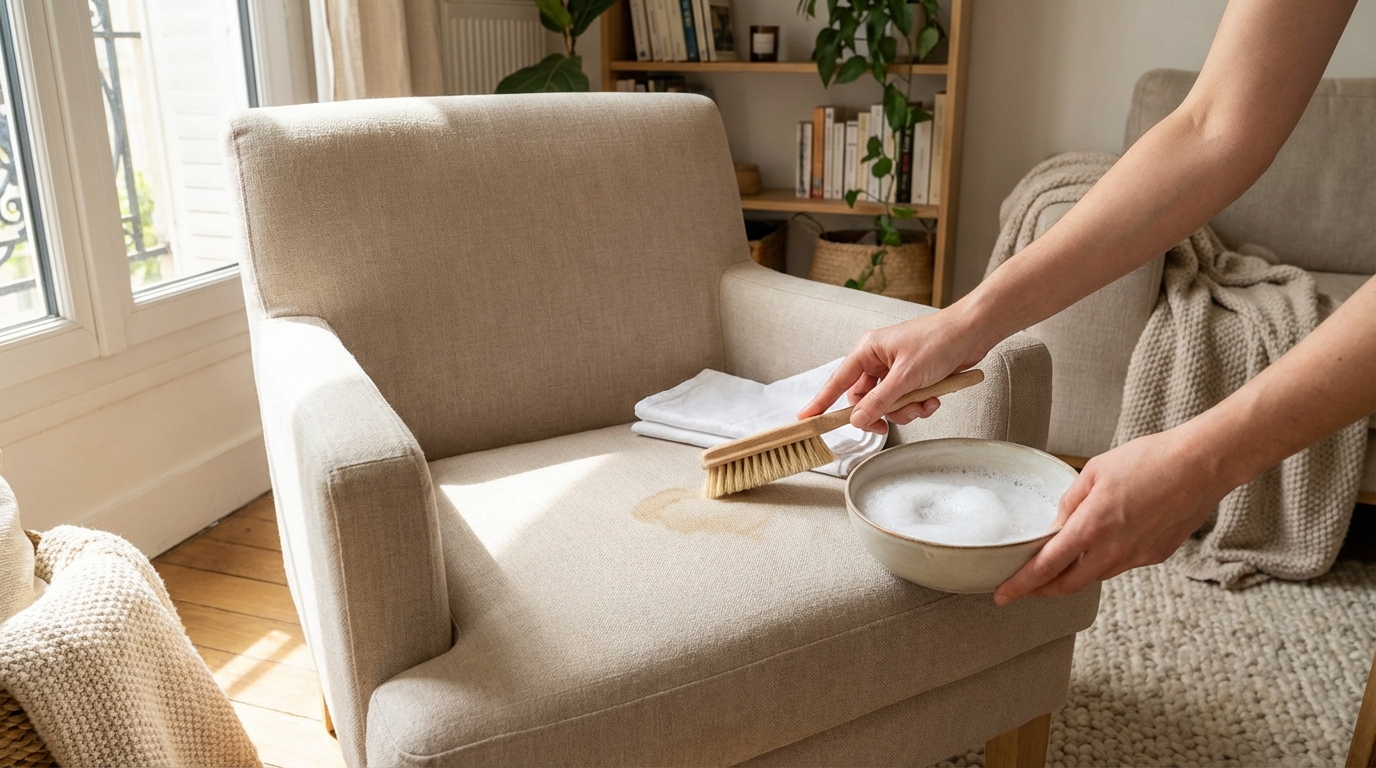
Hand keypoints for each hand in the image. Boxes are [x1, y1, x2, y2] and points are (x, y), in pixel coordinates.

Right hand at [798, 308, 990, 432]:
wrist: (973, 333)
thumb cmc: (939, 340)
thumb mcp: (906, 376)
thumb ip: (880, 401)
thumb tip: (857, 419)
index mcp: (868, 351)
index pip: (837, 381)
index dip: (821, 401)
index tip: (807, 418)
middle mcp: (879, 360)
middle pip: (864, 400)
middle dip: (880, 413)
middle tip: (887, 425)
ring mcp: (897, 370)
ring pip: (888, 404)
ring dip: (906, 410)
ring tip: (924, 402)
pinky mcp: (914, 378)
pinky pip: (907, 402)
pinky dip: (920, 405)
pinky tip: (935, 397)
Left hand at [993, 426, 1230, 604]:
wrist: (1201, 465)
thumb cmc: (1148, 460)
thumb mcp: (1095, 471)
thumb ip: (1071, 501)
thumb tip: (1057, 525)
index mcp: (1091, 527)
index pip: (1046, 567)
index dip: (1021, 585)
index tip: (1003, 595)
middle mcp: (1113, 550)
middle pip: (1068, 584)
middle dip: (1043, 590)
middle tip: (1025, 587)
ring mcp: (1137, 557)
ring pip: (1096, 575)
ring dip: (1075, 574)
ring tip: (1061, 562)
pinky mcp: (1156, 556)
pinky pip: (1121, 565)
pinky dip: (1105, 560)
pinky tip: (1106, 542)